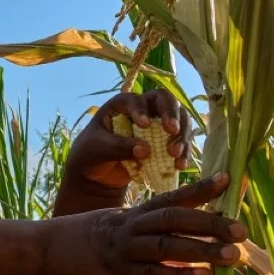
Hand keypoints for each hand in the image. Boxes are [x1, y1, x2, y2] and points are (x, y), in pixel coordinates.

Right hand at [41, 174, 244, 274]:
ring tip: (233, 255)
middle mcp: (130, 227)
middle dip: (210, 223)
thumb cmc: (82, 238)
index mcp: (132, 214)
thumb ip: (143, 225)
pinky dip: (177, 273)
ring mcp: (124, 250)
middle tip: (241, 228)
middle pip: (174, 219)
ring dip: (202, 249)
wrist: (44, 251)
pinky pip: (151, 273)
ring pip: (167, 245)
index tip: (227, 179)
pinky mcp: (117, 274)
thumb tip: (177, 229)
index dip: (199, 188)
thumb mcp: (112, 223)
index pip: (170, 196)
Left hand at [64, 90, 192, 192]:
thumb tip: (145, 150)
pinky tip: (180, 165)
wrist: (95, 174)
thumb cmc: (90, 154)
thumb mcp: (97, 149)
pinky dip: (183, 153)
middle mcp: (142, 110)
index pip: (135, 99)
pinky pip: (180, 142)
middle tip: (172, 131)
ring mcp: (156, 126)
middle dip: (172, 114)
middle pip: (166, 101)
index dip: (141, 109)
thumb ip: (118, 147)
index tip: (144, 125)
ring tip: (175, 154)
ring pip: (179, 120)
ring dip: (182, 136)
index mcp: (121, 105)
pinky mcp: (164, 143)